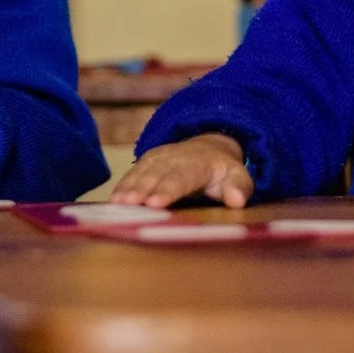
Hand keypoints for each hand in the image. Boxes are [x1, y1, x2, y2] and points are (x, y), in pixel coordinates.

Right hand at [111, 133, 253, 208]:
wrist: (206, 148)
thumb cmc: (221, 170)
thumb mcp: (237, 175)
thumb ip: (240, 187)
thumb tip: (237, 200)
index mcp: (197, 163)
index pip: (182, 177)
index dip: (168, 190)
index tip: (156, 202)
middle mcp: (174, 158)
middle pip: (157, 175)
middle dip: (142, 189)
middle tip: (129, 205)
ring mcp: (158, 159)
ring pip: (141, 173)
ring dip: (128, 188)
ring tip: (117, 203)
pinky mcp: (146, 163)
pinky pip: (132, 174)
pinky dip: (122, 186)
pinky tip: (113, 201)